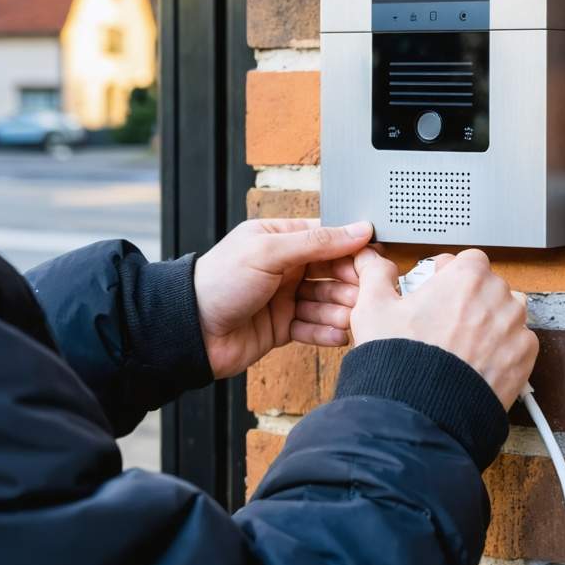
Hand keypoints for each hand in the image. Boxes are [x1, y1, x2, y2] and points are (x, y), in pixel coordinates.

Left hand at [193, 218, 372, 379]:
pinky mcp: (282, 327)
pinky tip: (338, 335)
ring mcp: (284, 298)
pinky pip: (313, 328)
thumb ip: (316, 242)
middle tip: (363, 295)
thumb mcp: (268, 251)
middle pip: (331, 272)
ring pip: (325, 302)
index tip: (373, 260)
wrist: (191, 331)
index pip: (327, 239)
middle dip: (347, 285)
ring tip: (348, 318)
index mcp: (279, 238)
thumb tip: (358, 229)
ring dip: (339, 310)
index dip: (351, 250)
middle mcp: (284, 267)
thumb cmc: (218, 282)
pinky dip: (326, 332)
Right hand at [350, 247, 538, 409]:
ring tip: (461, 341)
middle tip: (444, 318)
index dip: (450, 272)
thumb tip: (373, 263)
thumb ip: (376, 275)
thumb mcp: (373, 308)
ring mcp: (514, 329)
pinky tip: (476, 360)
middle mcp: (497, 298)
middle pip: (489, 285)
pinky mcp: (524, 359)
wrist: (423, 410)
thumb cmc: (401, 357)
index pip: (468, 259)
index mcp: (467, 277)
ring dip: (490, 320)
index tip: (438, 286)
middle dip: (469, 297)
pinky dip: (502, 349)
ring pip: (507, 313)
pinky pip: (518, 343)